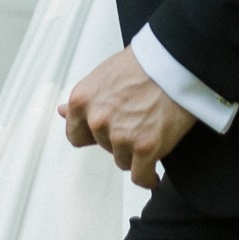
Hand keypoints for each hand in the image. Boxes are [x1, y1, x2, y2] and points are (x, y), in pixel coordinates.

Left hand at [60, 46, 197, 188]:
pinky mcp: (145, 148)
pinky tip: (153, 174)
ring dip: (135, 153)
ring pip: (122, 160)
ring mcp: (121, 135)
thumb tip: (63, 111)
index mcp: (82, 100)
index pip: (75, 134)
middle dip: (118, 139)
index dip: (91, 135)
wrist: (175, 61)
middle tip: (136, 122)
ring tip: (150, 132)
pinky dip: (148, 178)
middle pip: (103, 146)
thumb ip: (86, 99)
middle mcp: (97, 120)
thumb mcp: (104, 74)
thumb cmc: (144, 63)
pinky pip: (141, 176)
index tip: (102, 135)